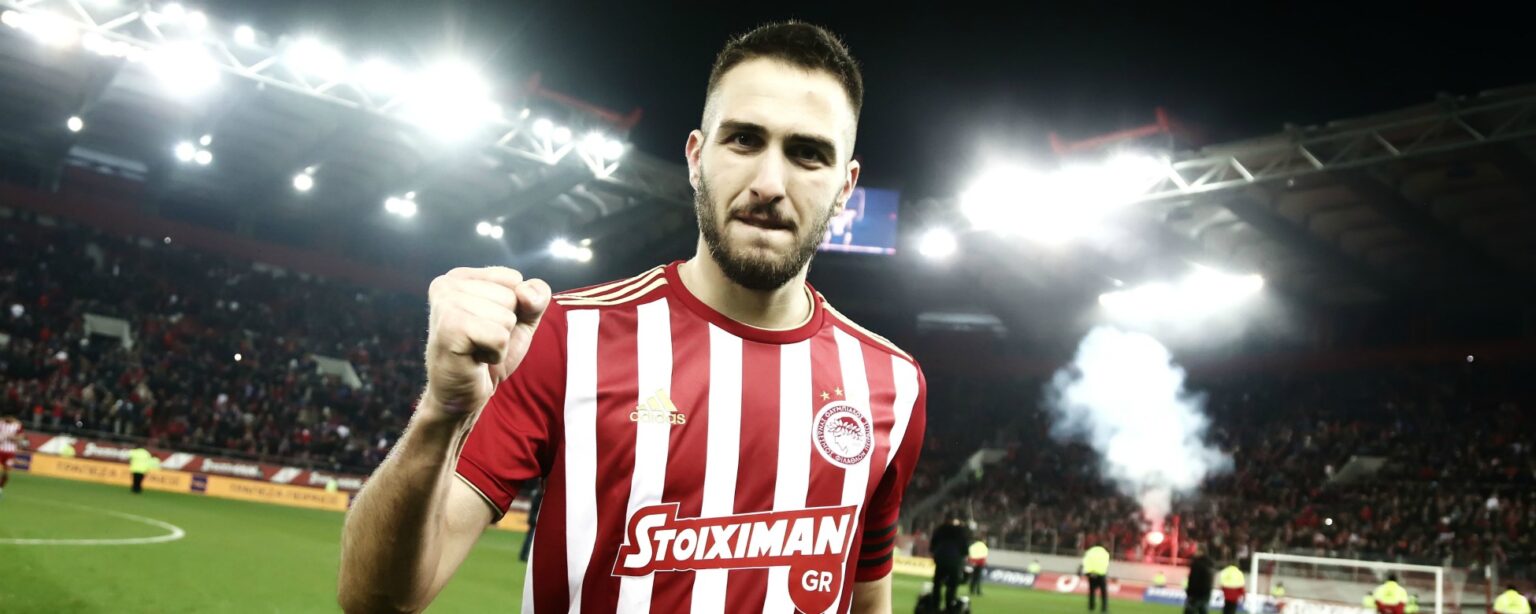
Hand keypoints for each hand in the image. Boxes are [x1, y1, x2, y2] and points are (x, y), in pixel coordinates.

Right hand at [423, 267, 549, 420]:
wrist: (462, 394)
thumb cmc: (486, 354)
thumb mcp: (521, 320)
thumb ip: (535, 297)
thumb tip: (525, 293)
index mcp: (460, 277)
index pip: (515, 279)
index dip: (513, 310)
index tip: (487, 326)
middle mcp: (446, 285)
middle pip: (512, 297)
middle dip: (506, 326)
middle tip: (480, 342)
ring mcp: (445, 305)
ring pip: (506, 317)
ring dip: (500, 342)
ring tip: (476, 349)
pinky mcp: (449, 329)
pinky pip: (500, 337)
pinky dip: (495, 354)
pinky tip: (474, 359)